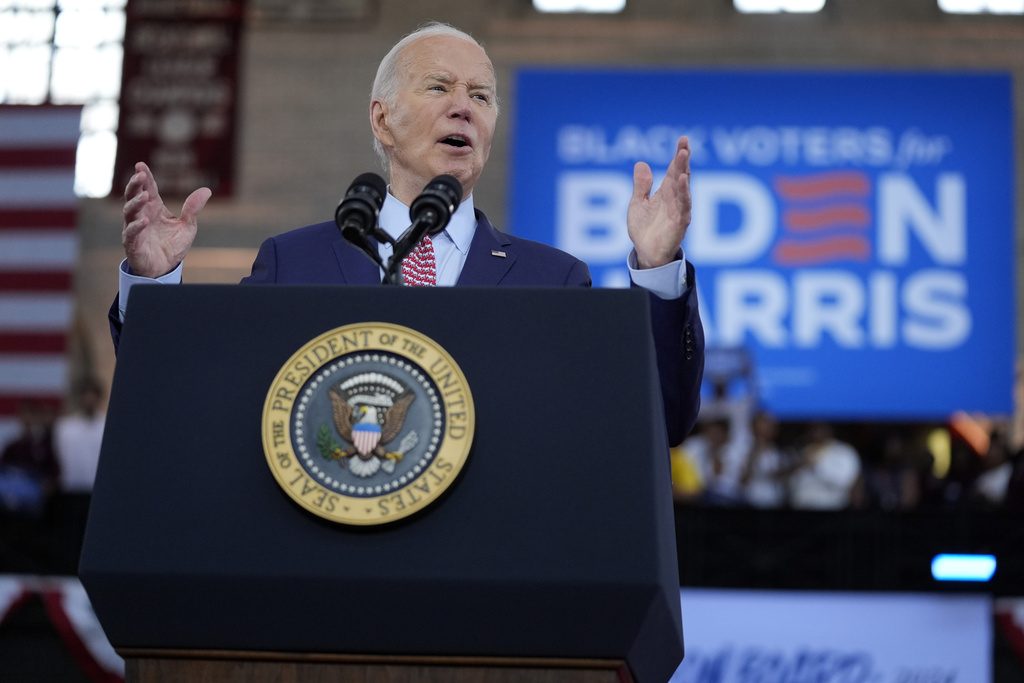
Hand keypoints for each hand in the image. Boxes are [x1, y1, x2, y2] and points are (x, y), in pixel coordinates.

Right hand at [122, 162, 210, 277]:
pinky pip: (131, 233)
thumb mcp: (187, 226)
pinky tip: (144, 221)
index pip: (147, 189)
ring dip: (135, 203)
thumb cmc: (172, 245)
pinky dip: (136, 226)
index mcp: (154, 208)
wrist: (165, 268)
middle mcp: (141, 215)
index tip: (141, 165)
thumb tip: (207, 190)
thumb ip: (193, 209)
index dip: (144, 177)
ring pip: (129, 212)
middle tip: (140, 175)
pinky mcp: (133, 244)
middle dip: (135, 185)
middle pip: (134, 196)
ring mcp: (135, 229)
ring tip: (145, 196)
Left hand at [627, 136, 691, 268]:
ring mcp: (679, 209)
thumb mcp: (638, 203)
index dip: (678, 155)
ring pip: (683, 187)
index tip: (683, 139)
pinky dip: (683, 193)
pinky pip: (683, 206)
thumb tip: (641, 163)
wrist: (645, 253)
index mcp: (666, 192)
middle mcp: (675, 198)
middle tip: (684, 143)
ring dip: (683, 171)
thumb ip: (641, 185)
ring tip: (683, 156)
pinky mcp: (679, 223)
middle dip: (683, 159)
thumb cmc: (644, 228)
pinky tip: (682, 180)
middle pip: (680, 174)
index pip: (674, 169)